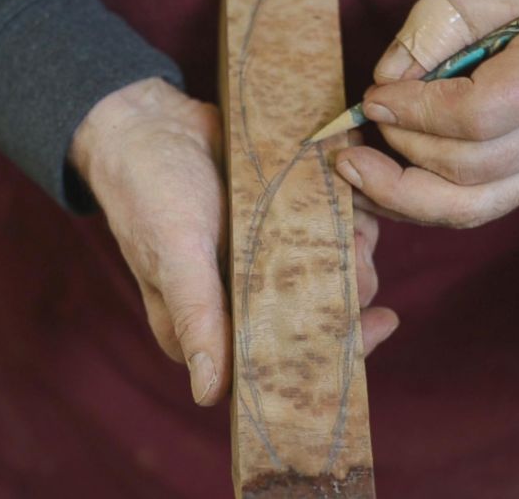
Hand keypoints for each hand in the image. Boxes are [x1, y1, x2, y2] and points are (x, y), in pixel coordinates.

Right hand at [70, 78, 397, 405]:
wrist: (149, 122)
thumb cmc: (149, 192)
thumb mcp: (173, 256)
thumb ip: (195, 319)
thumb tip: (208, 395)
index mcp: (212, 326)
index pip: (279, 359)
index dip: (330, 349)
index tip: (369, 324)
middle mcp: (242, 301)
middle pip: (314, 316)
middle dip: (348, 289)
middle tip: (358, 252)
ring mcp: (264, 260)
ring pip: (327, 272)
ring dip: (352, 250)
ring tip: (358, 224)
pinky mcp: (279, 223)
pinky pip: (323, 230)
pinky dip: (345, 218)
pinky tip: (356, 204)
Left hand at [335, 0, 518, 227]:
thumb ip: (439, 25)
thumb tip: (388, 79)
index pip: (480, 115)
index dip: (416, 113)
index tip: (374, 99)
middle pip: (471, 170)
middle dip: (403, 151)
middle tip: (362, 127)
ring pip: (471, 207)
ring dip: (403, 192)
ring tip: (358, 168)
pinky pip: (477, 209)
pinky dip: (424, 203)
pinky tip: (387, 185)